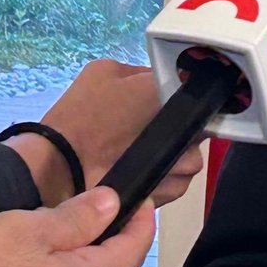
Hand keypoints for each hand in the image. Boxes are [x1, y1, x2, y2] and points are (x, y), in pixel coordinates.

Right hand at [0, 187, 154, 266]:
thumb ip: (76, 218)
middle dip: (109, 236)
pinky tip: (25, 261)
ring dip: (74, 255)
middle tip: (102, 206)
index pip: (134, 249)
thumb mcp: (31, 228)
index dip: (144, 220)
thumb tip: (111, 203)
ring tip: (60, 227)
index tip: (144, 198)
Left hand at [6, 58, 203, 206]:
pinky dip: (165, 185)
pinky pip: (177, 185)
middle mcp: (140, 119)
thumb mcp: (135, 82)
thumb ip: (177, 80)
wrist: (63, 169)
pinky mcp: (145, 186)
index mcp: (133, 87)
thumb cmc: (97, 118)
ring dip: (176, 164)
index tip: (193, 114)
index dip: (190, 104)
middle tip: (170, 142)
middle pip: (193, 128)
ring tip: (155, 165)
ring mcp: (143, 155)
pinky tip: (148, 182)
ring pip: (189, 160)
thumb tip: (203, 88)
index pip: (182, 93)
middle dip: (186, 138)